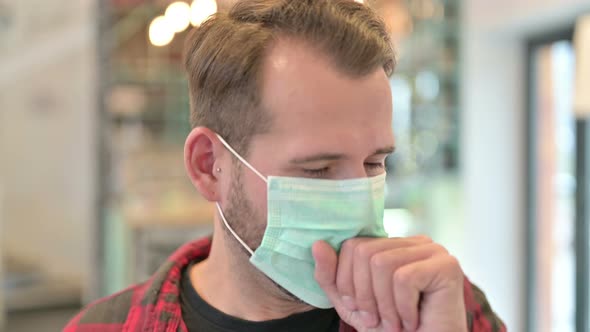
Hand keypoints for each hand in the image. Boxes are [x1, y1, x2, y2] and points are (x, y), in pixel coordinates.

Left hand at [312, 236, 467, 331]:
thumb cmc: (391, 330)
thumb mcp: (351, 304)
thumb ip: (331, 276)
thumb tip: (317, 245)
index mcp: (394, 246)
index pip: (354, 245)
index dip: (347, 280)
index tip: (360, 310)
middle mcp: (415, 242)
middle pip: (365, 252)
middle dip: (364, 295)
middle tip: (377, 320)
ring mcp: (433, 250)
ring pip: (382, 264)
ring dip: (384, 305)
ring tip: (395, 323)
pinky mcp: (446, 265)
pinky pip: (405, 278)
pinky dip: (403, 308)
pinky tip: (413, 321)